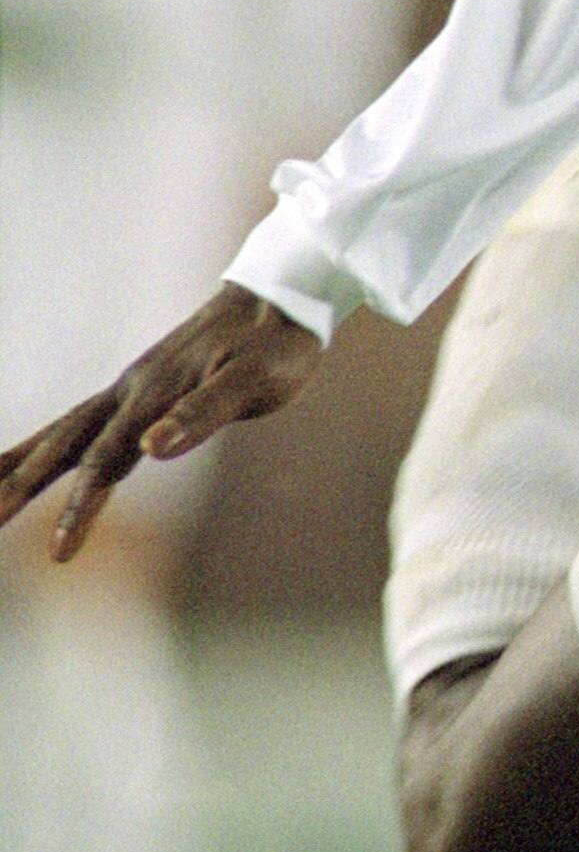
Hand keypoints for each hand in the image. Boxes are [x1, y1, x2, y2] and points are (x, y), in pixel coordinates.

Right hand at [0, 286, 323, 562]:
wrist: (280, 298)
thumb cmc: (276, 345)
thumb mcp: (253, 381)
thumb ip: (204, 413)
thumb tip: (154, 448)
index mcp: (153, 397)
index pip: (106, 461)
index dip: (82, 507)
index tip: (60, 553)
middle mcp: (130, 393)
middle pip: (65, 445)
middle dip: (22, 484)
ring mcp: (130, 391)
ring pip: (63, 432)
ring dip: (22, 463)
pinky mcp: (140, 392)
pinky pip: (82, 424)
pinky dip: (49, 445)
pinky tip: (37, 460)